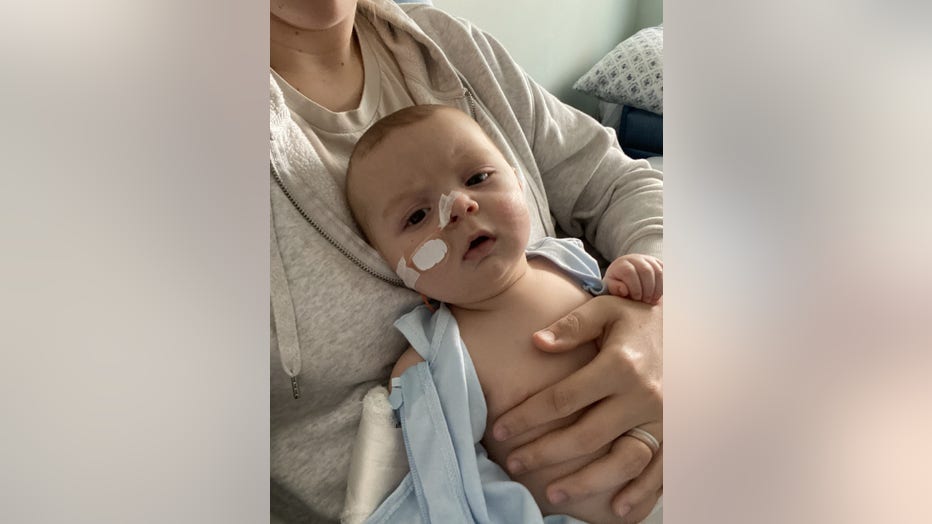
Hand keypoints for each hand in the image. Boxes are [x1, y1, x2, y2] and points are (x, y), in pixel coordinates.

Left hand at [491, 295, 662, 518]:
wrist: (696, 330)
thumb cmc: (641, 321)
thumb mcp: (608, 310)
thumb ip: (572, 326)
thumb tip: (536, 342)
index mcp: (620, 365)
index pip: (563, 398)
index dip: (527, 417)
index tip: (501, 430)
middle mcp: (643, 396)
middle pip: (587, 435)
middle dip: (546, 453)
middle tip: (514, 464)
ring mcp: (664, 419)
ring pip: (623, 461)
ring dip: (588, 483)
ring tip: (555, 493)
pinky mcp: (678, 434)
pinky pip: (660, 470)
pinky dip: (641, 493)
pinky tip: (617, 509)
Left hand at [604, 254, 662, 303]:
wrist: (625, 275)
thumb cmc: (618, 284)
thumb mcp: (611, 287)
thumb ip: (615, 288)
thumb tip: (624, 289)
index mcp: (622, 264)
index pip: (629, 272)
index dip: (635, 287)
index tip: (636, 299)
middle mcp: (636, 258)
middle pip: (646, 271)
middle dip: (647, 289)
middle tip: (646, 301)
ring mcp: (649, 259)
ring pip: (658, 271)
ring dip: (657, 288)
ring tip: (652, 300)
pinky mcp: (658, 263)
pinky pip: (666, 272)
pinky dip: (664, 285)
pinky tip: (658, 295)